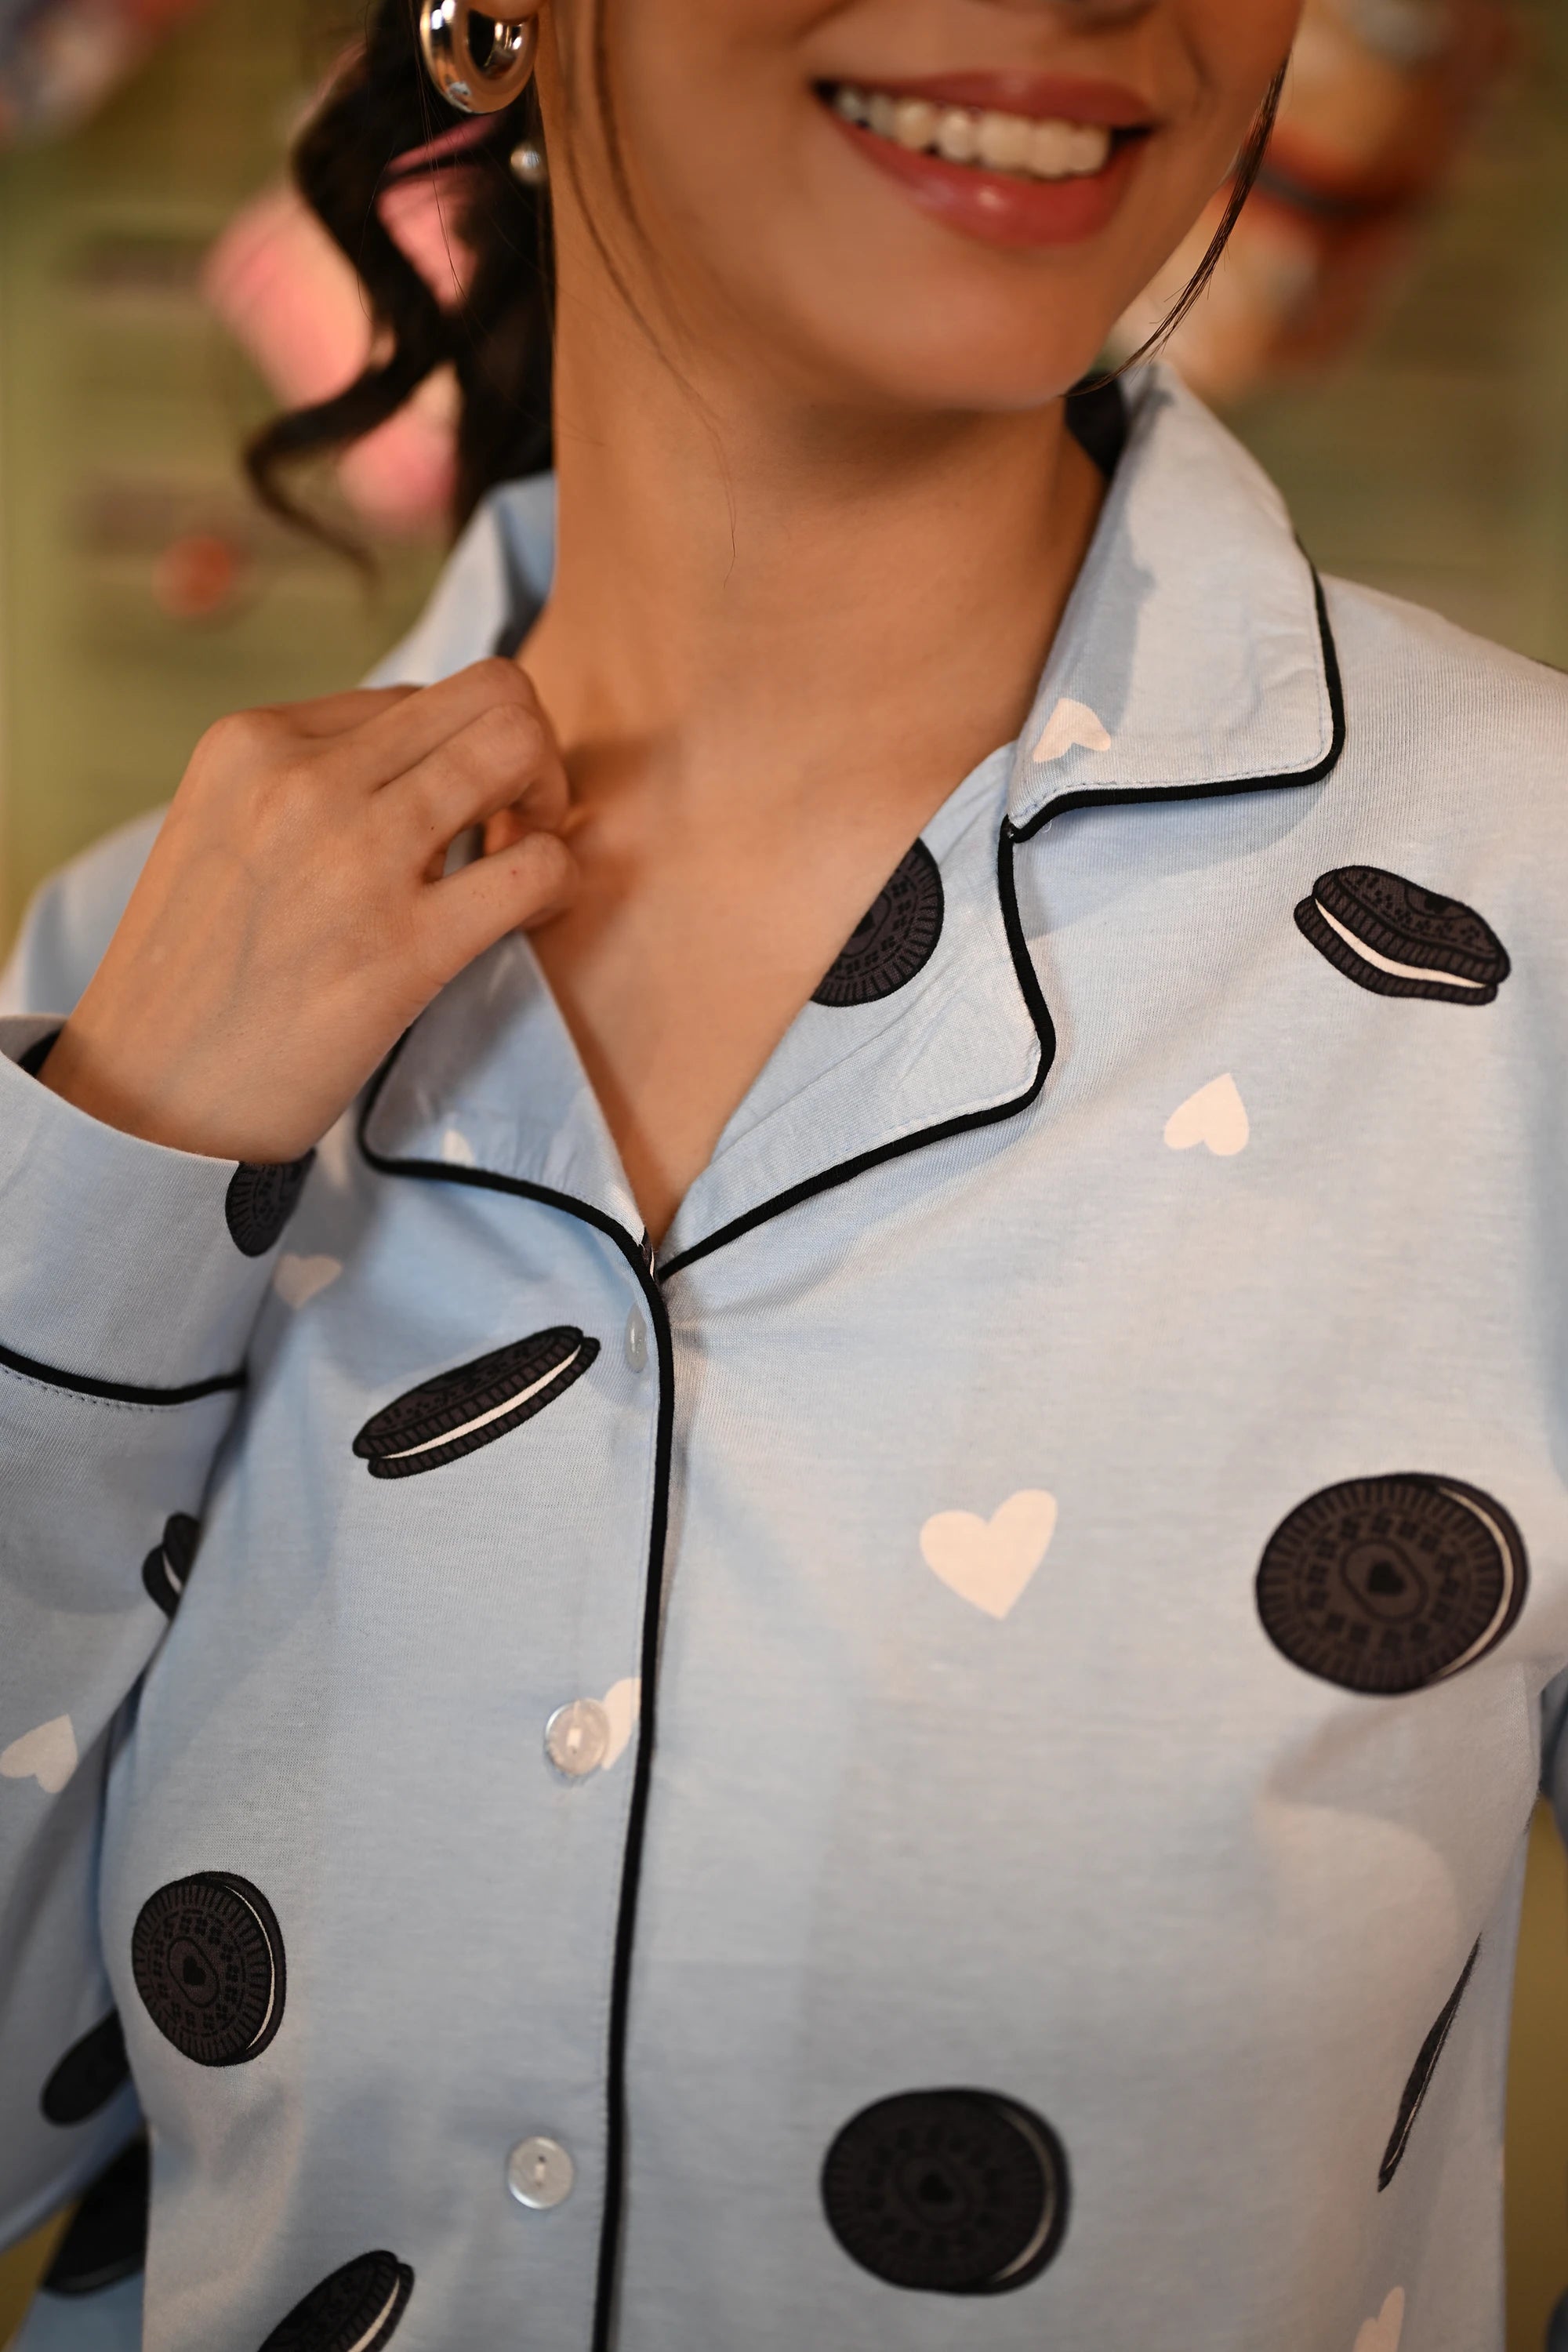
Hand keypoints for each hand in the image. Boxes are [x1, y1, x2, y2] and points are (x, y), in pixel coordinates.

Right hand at [41, 660, 576, 1162]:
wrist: (147, 1098)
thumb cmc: (195, 979)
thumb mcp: (222, 833)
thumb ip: (307, 786)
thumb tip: (430, 767)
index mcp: (252, 742)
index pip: (415, 698)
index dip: (457, 752)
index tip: (455, 815)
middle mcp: (304, 779)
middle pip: (489, 695)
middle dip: (528, 750)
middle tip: (516, 820)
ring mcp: (356, 857)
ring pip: (519, 747)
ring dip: (550, 799)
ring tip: (521, 860)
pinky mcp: (404, 947)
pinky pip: (541, 866)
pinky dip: (558, 882)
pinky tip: (525, 917)